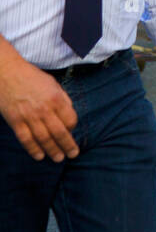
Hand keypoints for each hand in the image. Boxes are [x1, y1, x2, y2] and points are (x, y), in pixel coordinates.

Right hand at [0, 45, 78, 160]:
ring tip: (59, 158)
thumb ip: (62, 98)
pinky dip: (33, 149)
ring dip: (53, 150)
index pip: (70, 119)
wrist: (7, 73)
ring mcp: (29, 116)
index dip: (73, 127)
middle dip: (68, 145)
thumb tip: (70, 113)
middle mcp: (44, 109)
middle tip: (73, 154)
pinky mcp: (15, 121)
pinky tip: (39, 156)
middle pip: (59, 132)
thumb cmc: (31, 77)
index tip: (72, 131)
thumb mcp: (53, 83)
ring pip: (44, 139)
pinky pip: (26, 139)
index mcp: (56, 98)